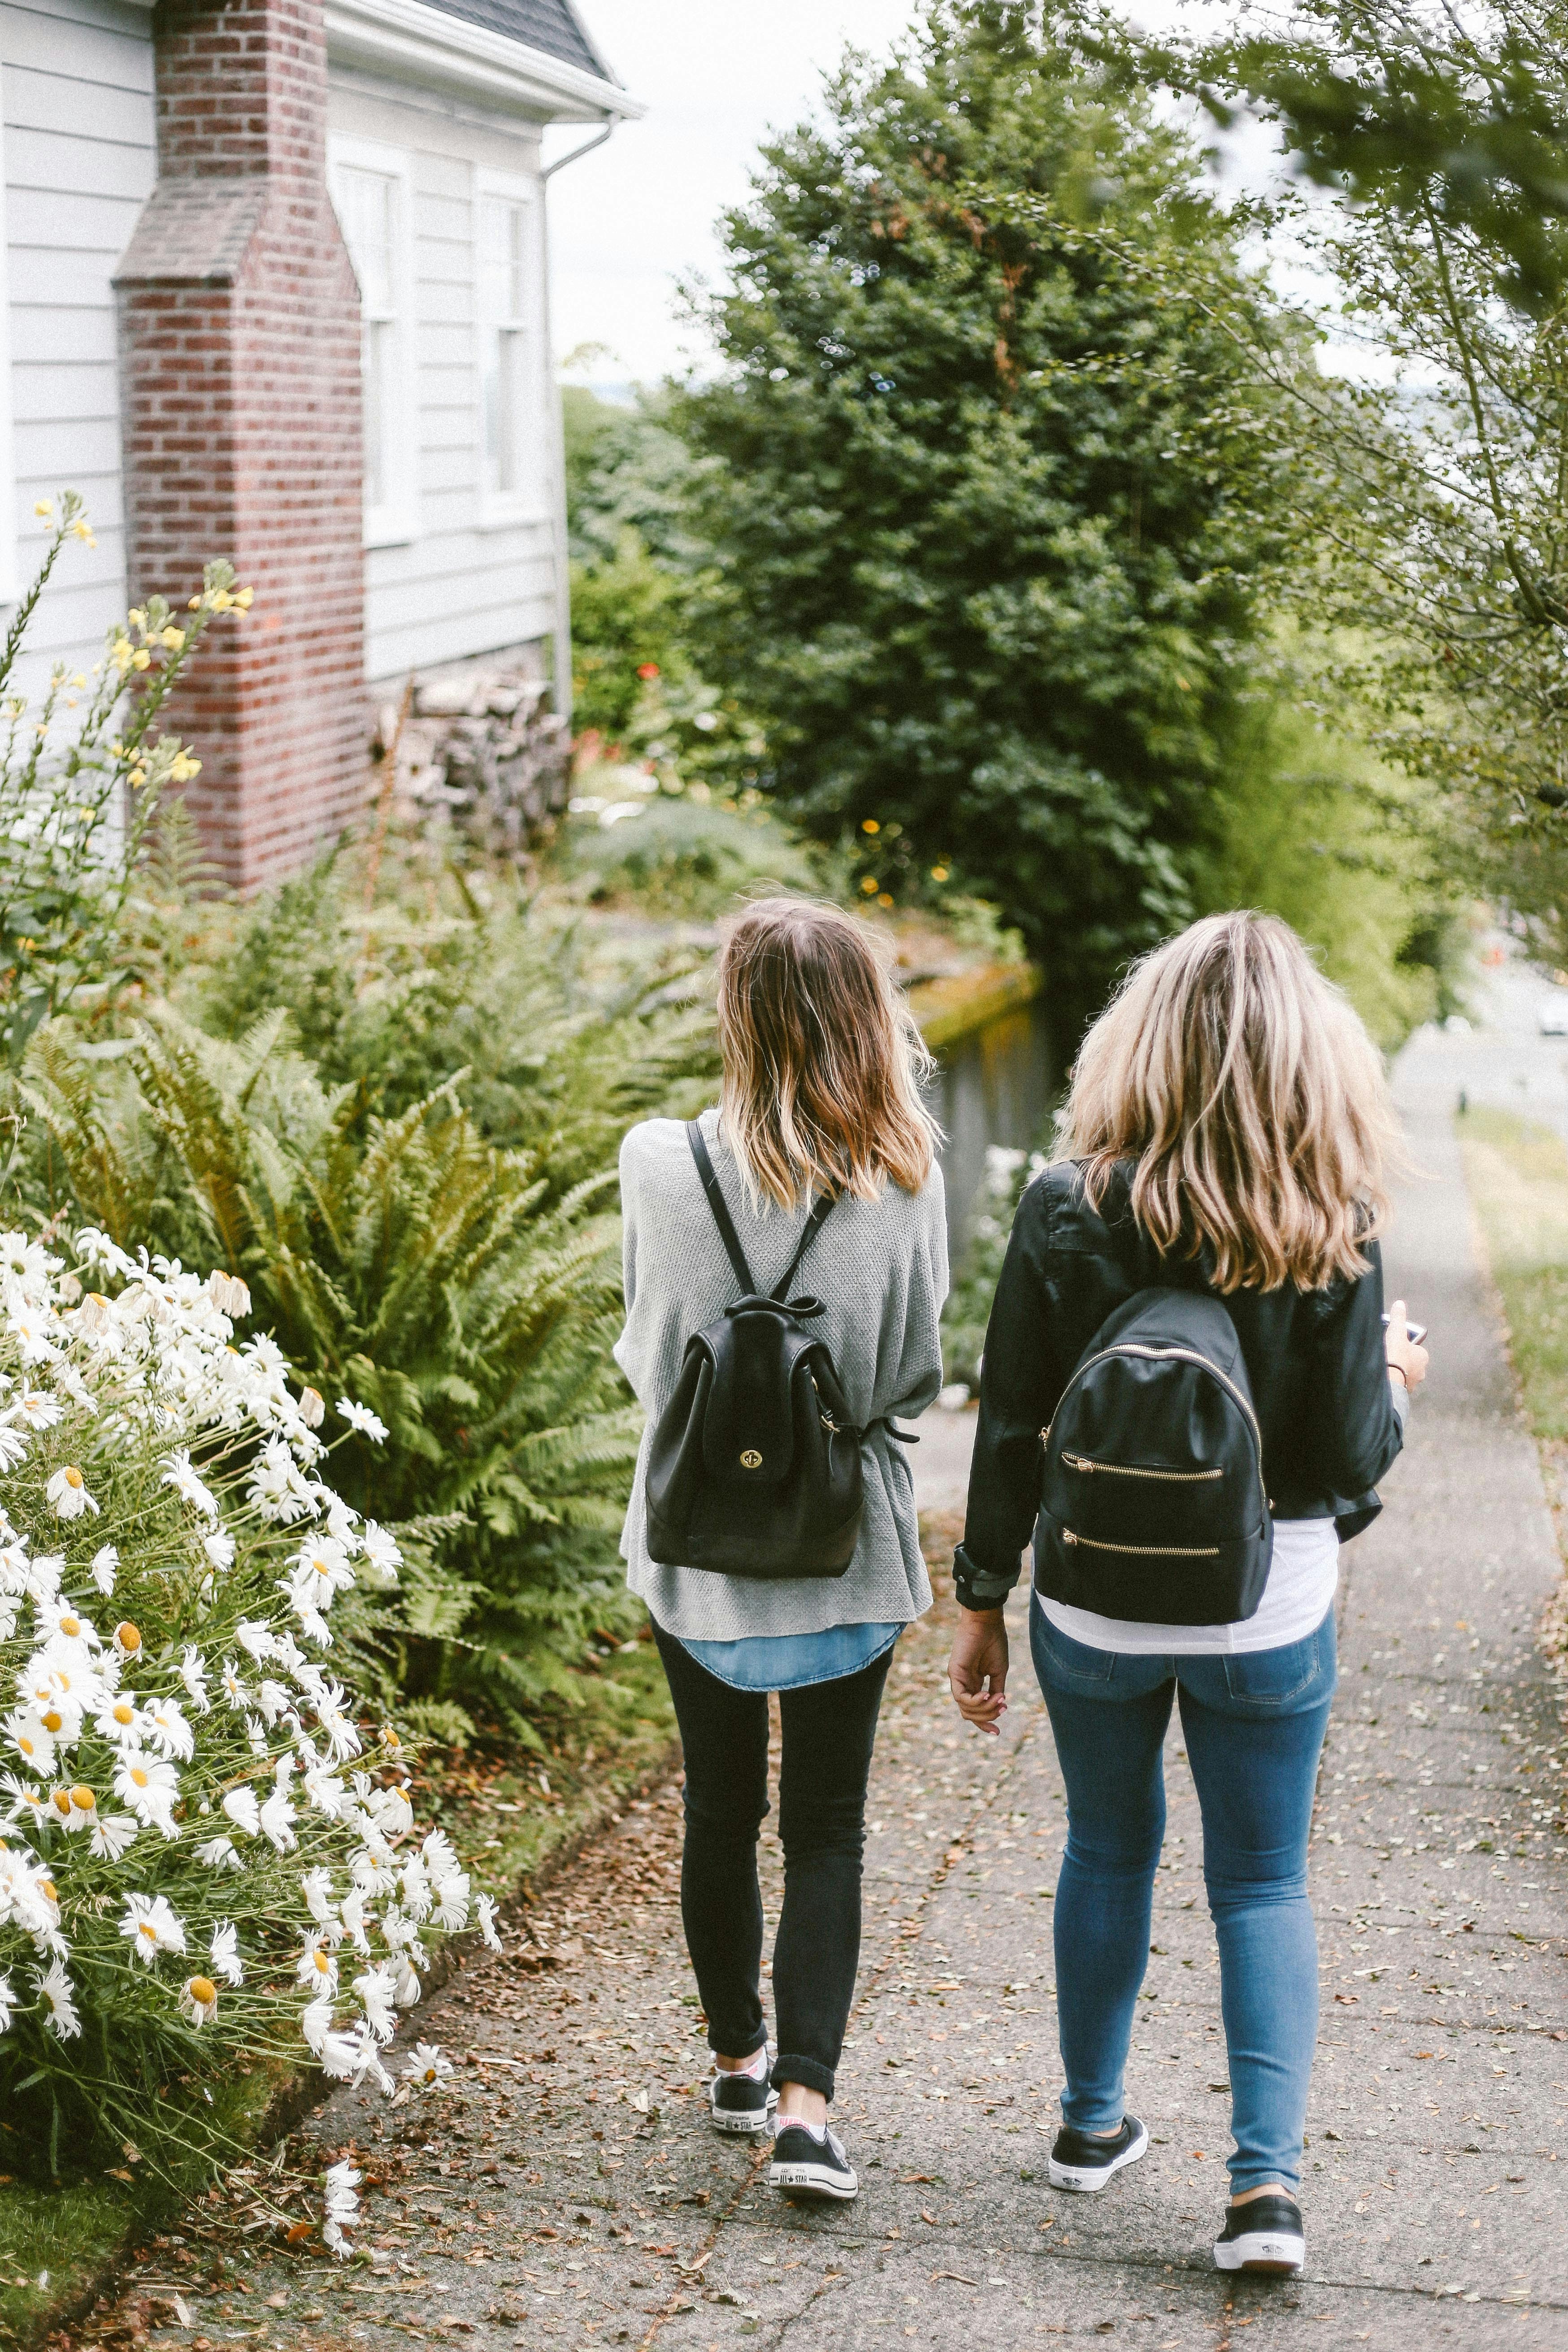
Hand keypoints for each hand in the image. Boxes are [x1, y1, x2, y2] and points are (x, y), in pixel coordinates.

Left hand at [947, 1608, 1008, 1735]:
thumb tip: (999, 1707)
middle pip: (969, 1713)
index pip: (975, 1710)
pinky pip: (961, 1697)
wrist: (988, 1623)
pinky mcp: (954, 1673)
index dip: (985, 1723)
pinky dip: (975, 1701)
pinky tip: (987, 1695)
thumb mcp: (999, 1672)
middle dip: (987, 1717)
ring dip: (984, 1709)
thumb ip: (996, 1690)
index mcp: (974, 1684)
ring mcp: (957, 1679)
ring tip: (998, 1701)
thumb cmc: (994, 1643)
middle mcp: (963, 1684)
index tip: (997, 1733)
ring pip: (965, 1708)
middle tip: (1003, 1709)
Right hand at [1385, 1298, 1428, 1394]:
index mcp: (1423, 1356)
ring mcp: (1413, 1383)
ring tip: (1384, 1367)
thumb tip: (1399, 1304)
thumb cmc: (1395, 1354)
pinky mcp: (1404, 1392)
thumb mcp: (1396, 1331)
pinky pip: (1399, 1385)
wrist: (1388, 1378)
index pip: (1415, 1349)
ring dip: (1397, 1372)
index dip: (1404, 1346)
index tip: (1394, 1344)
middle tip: (1388, 1355)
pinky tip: (1384, 1378)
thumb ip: (1398, 1317)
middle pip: (1411, 1363)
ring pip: (1405, 1375)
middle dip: (1402, 1360)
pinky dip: (1393, 1381)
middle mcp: (1422, 1371)